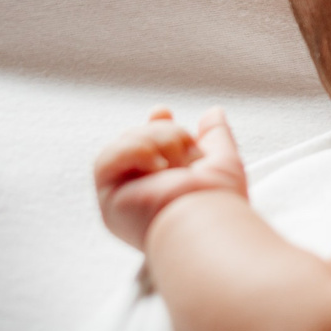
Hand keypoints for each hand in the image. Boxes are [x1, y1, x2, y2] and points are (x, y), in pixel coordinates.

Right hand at [94, 106, 247, 249]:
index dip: (154, 126)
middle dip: (167, 135)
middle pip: (139, 137)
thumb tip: (213, 113)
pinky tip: (157, 167)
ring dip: (156, 142)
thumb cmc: (219, 198)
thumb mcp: (223, 158)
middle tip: (186, 156)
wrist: (206, 218)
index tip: (163, 111)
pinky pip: (107, 158)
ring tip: (174, 164)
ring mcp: (123, 197)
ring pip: (125, 143)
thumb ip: (215, 136)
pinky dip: (135, 152)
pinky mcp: (109, 199)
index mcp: (163, 185)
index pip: (148, 146)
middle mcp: (140, 192)